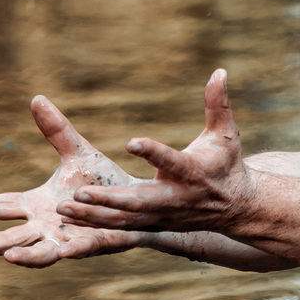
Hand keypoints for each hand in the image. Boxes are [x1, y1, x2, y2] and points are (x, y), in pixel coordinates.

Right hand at [0, 94, 149, 265]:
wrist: (137, 203)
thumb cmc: (102, 182)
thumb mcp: (78, 153)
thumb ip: (57, 130)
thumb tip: (37, 98)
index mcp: (38, 205)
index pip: (2, 206)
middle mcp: (47, 226)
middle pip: (13, 236)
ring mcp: (68, 238)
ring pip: (42, 251)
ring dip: (25, 255)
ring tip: (7, 256)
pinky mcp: (93, 244)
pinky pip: (80, 250)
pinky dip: (69, 252)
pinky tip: (62, 251)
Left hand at [57, 69, 258, 233]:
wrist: (235, 208)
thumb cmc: (226, 163)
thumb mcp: (225, 133)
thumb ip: (218, 103)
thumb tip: (219, 71)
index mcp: (193, 172)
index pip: (171, 161)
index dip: (152, 152)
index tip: (130, 141)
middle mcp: (176, 197)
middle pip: (140, 201)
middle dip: (110, 199)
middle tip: (80, 191)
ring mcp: (163, 215)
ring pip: (125, 218)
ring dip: (94, 214)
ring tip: (64, 206)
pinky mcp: (153, 225)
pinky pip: (120, 227)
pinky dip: (96, 224)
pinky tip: (70, 218)